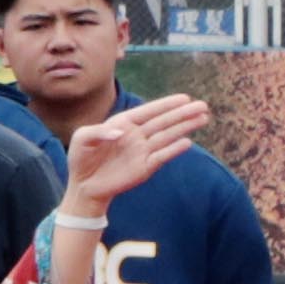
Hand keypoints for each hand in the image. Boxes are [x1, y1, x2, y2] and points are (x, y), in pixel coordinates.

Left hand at [61, 91, 207, 214]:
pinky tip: (187, 142)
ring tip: (203, 118)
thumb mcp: (81, 139)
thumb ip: (97, 132)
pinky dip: (174, 149)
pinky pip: (162, 156)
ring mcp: (143, 150)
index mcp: (123, 124)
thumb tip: (120, 132)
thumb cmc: (81, 158)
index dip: (166, 104)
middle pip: (163, 121)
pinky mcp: (146, 167)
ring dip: (185, 127)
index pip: (148, 111)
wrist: (84, 185)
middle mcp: (137, 135)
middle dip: (183, 113)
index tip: (185, 98)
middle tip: (202, 105)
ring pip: (167, 136)